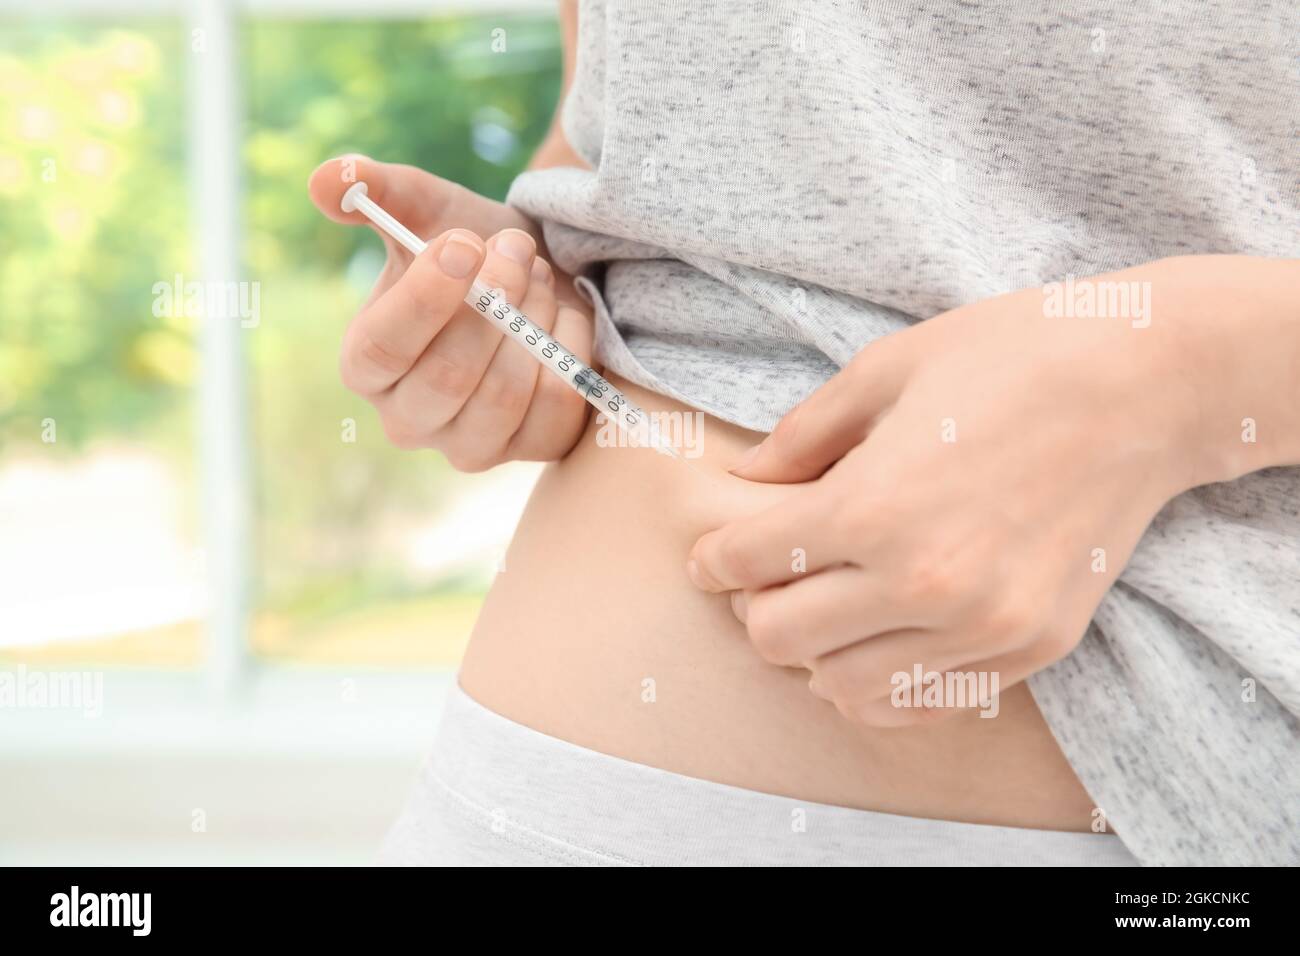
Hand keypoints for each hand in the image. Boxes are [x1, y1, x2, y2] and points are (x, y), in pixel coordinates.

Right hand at [308, 155, 591, 469]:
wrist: (542, 281)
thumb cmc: (473, 252)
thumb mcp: (427, 211)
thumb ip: (376, 190)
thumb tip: (324, 182)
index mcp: (366, 365)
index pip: (380, 351)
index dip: (425, 298)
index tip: (465, 243)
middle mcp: (409, 418)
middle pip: (447, 378)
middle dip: (492, 302)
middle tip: (516, 248)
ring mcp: (471, 444)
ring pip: (503, 395)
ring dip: (531, 320)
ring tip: (537, 276)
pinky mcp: (531, 447)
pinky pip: (558, 405)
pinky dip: (569, 346)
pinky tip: (562, 315)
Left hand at [686, 262, 1213, 726]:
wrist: (1147, 385)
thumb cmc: (1011, 358)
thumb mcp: (886, 369)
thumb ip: (803, 435)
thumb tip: (745, 478)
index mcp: (874, 506)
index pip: (747, 563)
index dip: (713, 559)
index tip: (711, 555)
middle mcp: (923, 582)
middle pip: (779, 638)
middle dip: (756, 604)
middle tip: (771, 572)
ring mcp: (982, 627)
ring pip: (840, 686)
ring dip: (815, 649)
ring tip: (829, 601)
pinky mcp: (1029, 649)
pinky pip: (919, 703)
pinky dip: (879, 682)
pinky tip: (879, 636)